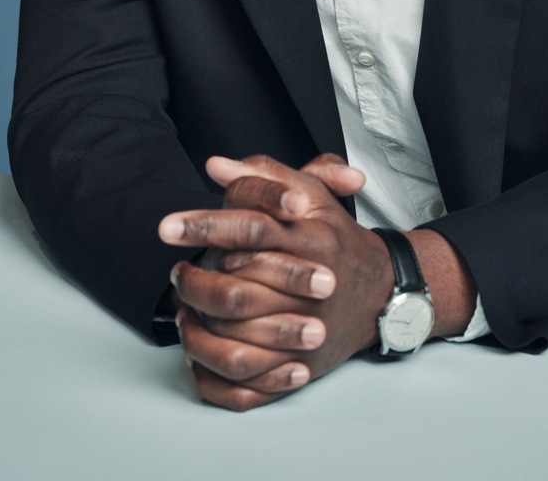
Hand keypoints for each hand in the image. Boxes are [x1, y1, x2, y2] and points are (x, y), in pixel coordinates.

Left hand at [159, 153, 477, 410]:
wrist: (381, 291)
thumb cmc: (337, 237)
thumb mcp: (310, 193)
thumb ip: (263, 175)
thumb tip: (215, 165)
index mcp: (312, 237)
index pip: (251, 227)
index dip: (204, 225)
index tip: (166, 226)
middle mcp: (312, 286)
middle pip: (238, 287)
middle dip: (196, 280)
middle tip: (175, 271)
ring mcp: (307, 332)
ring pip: (236, 339)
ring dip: (199, 325)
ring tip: (183, 304)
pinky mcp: (301, 366)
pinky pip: (245, 382)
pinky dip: (214, 368)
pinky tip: (198, 346)